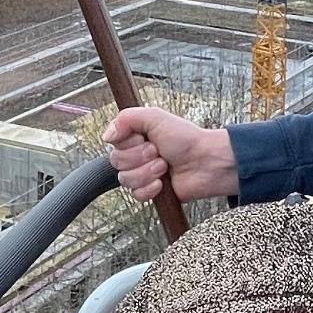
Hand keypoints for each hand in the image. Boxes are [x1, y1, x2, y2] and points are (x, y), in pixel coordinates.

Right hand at [102, 107, 236, 203]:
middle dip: (140, 157)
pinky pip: (136, 195)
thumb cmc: (186, 139)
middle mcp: (137, 155)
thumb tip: (107, 135)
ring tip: (164, 166)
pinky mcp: (150, 191)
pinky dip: (150, 189)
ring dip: (147, 172)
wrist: (206, 162)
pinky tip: (162, 183)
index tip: (143, 138)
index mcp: (136, 136)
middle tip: (158, 152)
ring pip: (125, 179)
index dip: (127, 143)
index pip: (113, 143)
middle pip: (116, 162)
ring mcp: (143, 174)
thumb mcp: (155, 117)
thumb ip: (126, 118)